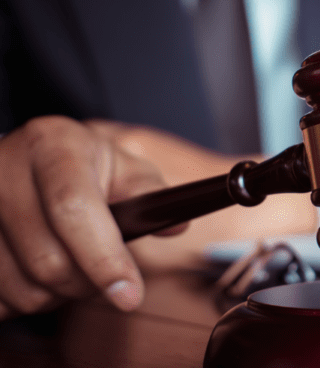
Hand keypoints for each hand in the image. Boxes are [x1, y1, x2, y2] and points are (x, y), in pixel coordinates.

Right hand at [0, 116, 181, 319]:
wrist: (22, 157)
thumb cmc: (80, 164)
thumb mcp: (119, 164)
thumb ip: (149, 192)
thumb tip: (176, 225)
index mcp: (53, 146)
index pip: (74, 210)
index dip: (104, 259)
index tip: (129, 295)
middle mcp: (4, 172)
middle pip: (48, 260)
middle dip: (87, 285)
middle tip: (105, 278)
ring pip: (20, 288)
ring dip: (55, 295)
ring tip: (70, 268)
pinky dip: (22, 300)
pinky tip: (35, 274)